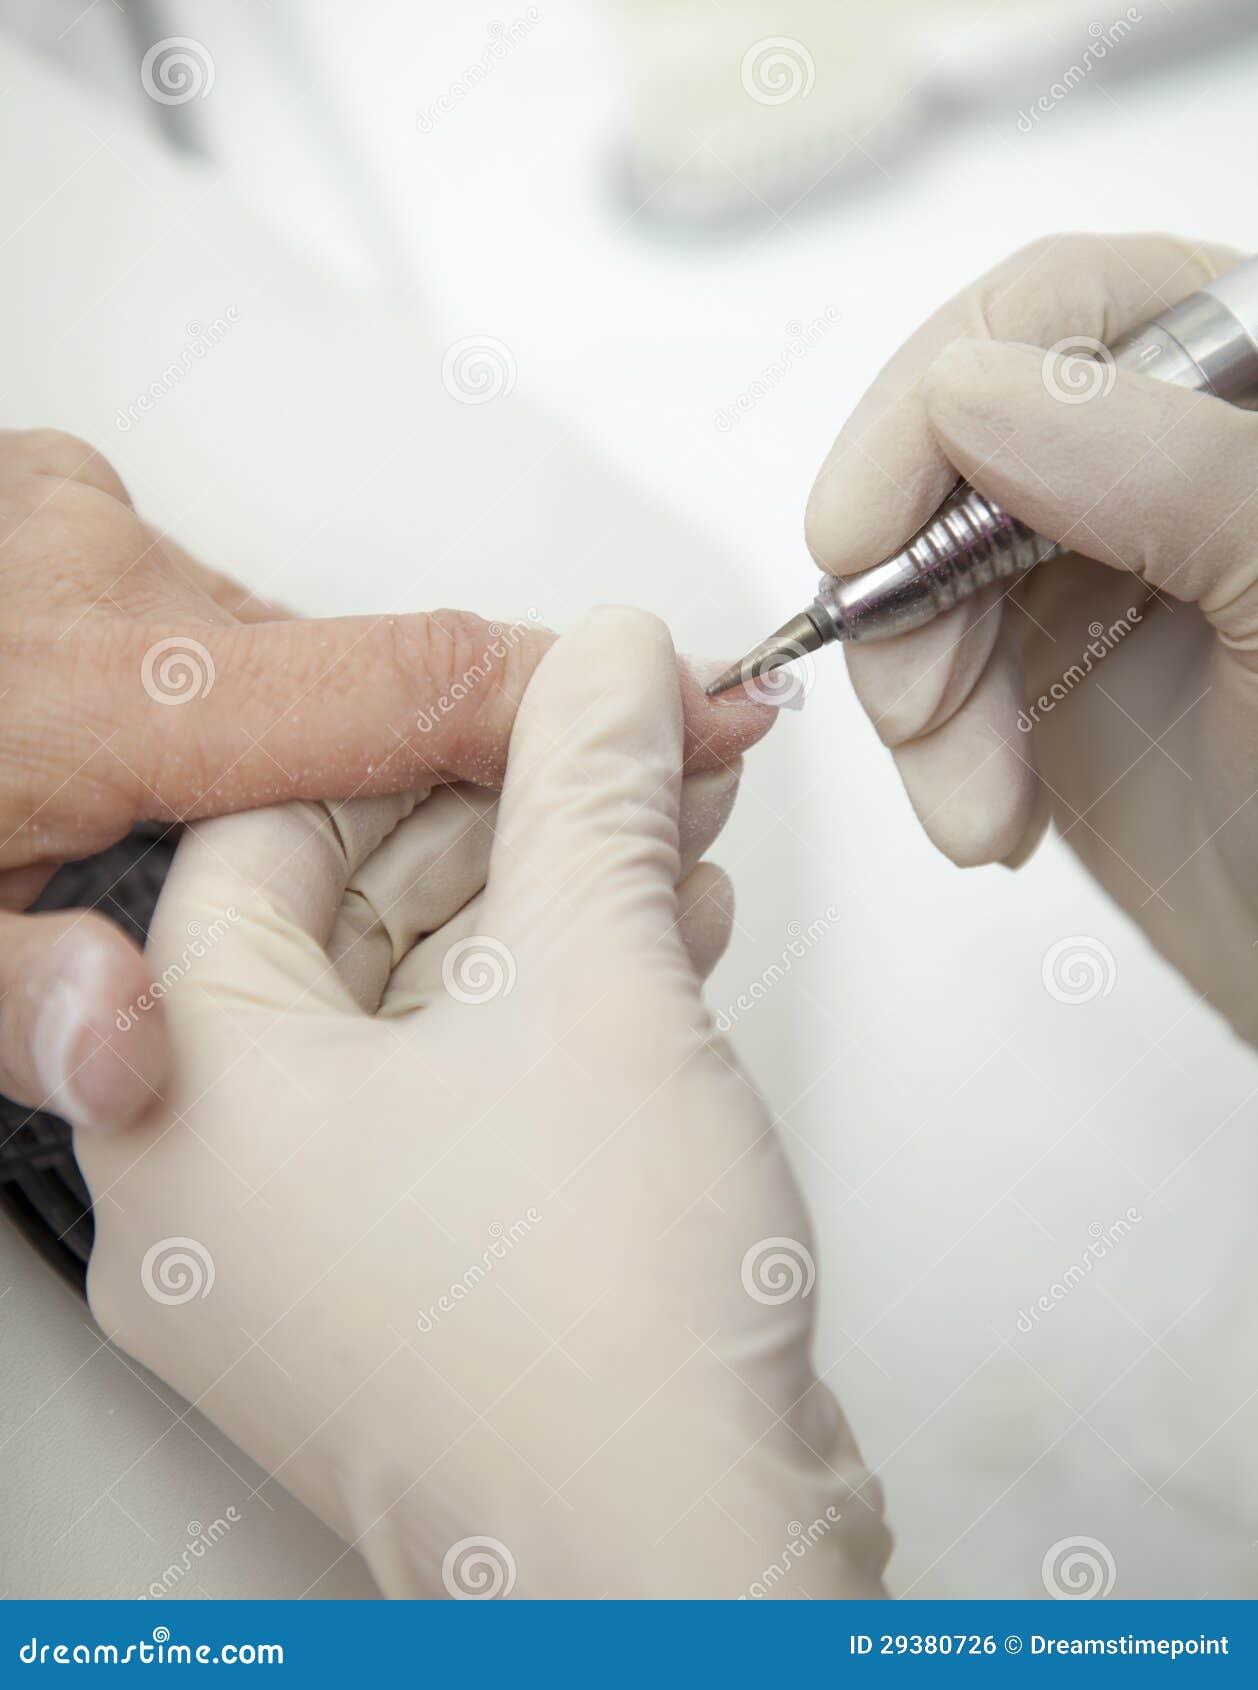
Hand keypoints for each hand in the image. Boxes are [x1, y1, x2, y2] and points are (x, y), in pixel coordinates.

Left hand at [0, 430, 770, 1127]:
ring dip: (298, 761)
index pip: (413, 683)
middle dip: (417, 792)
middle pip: (356, 692)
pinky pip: (205, 628)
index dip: (584, 702)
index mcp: (112, 683)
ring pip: (275, 666)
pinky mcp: (62, 523)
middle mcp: (117, 582)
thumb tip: (130, 1051)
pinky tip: (156, 772)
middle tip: (439, 894)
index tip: (710, 703)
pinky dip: (228, 705)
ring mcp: (84, 534)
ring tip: (230, 851)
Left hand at [75, 607, 886, 1599]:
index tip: (542, 688)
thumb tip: (615, 661)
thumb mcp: (599, 980)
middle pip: (353, 923)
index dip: (425, 738)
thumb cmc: (598, 1344)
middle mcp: (214, 1191)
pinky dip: (560, 1015)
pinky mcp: (408, 1296)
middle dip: (520, 820)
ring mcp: (309, 1259)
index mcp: (187, 1100)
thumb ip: (595, 783)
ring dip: (560, 909)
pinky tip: (666, 946)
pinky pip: (463, 1102)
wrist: (691, 1579)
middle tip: (628, 750)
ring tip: (671, 835)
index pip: (269, 836)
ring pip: (425, 1015)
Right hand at [806, 233, 1257, 1040]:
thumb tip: (971, 392)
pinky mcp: (1038, 657)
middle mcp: (1163, 450)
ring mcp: (1095, 555)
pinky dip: (927, 744)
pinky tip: (989, 811)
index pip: (1060, 304)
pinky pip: (921, 660)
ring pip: (917, 558)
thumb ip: (1168, 469)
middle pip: (956, 436)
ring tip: (977, 801)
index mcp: (1248, 382)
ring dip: (915, 689)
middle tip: (919, 702)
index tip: (862, 530)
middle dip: (914, 581)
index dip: (934, 400)